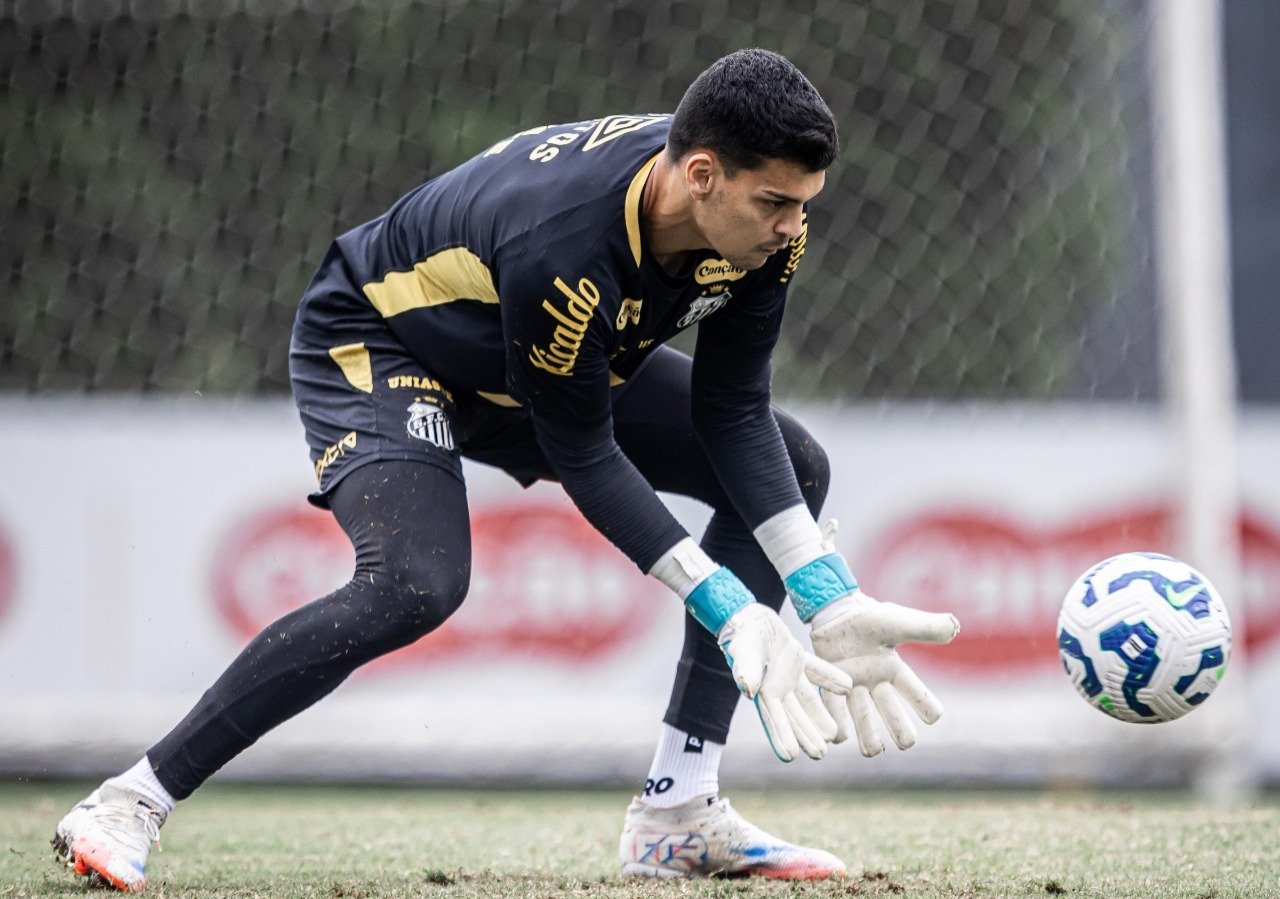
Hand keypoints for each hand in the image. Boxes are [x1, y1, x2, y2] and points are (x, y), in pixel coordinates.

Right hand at [717, 603, 852, 761]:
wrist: (749, 617)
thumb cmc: (742, 636)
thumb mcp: (743, 653)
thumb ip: (746, 671)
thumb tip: (747, 690)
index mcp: (762, 691)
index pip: (773, 718)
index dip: (781, 736)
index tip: (790, 756)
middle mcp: (778, 688)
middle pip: (794, 715)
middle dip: (806, 734)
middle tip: (820, 754)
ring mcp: (790, 675)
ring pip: (808, 700)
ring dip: (820, 715)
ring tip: (835, 735)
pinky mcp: (799, 659)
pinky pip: (818, 672)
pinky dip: (831, 679)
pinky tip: (847, 688)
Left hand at [809, 594, 958, 756]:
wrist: (834, 609)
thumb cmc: (867, 615)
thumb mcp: (899, 622)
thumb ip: (926, 627)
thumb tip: (956, 627)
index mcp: (894, 671)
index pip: (917, 695)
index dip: (928, 707)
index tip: (933, 716)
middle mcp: (875, 684)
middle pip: (893, 716)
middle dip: (901, 731)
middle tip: (905, 742)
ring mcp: (853, 687)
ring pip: (864, 721)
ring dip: (869, 738)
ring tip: (872, 751)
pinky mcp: (830, 686)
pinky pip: (834, 710)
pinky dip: (838, 726)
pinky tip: (839, 737)